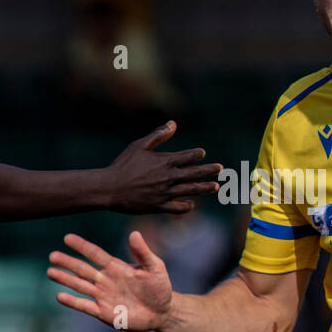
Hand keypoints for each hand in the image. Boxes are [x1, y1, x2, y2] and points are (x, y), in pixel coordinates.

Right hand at [47, 231, 173, 331]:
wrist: (162, 311)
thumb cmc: (159, 287)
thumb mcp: (155, 267)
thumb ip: (143, 252)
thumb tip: (134, 233)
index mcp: (116, 267)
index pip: (95, 254)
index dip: (82, 246)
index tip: (67, 238)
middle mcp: (106, 280)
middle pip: (83, 269)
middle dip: (68, 263)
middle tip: (52, 255)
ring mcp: (103, 296)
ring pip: (80, 285)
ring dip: (65, 279)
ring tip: (50, 271)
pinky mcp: (104, 312)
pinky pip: (85, 306)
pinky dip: (73, 301)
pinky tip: (59, 296)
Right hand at [105, 121, 222, 214]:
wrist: (109, 188)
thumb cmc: (123, 165)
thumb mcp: (139, 145)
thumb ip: (158, 135)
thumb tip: (173, 123)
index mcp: (165, 161)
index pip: (188, 157)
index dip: (197, 155)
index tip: (203, 154)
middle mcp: (168, 178)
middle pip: (194, 174)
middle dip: (209, 171)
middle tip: (221, 169)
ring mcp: (165, 193)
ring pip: (190, 191)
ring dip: (204, 189)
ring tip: (216, 187)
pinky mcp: (159, 206)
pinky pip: (178, 208)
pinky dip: (186, 206)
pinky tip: (191, 204)